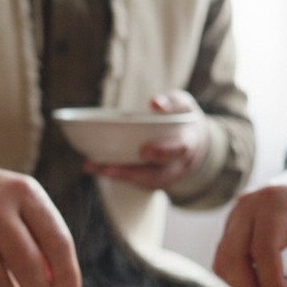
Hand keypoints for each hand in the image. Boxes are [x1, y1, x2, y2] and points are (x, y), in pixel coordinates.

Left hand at [84, 90, 208, 190]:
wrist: (193, 140)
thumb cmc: (182, 118)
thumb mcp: (181, 104)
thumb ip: (170, 102)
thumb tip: (155, 103)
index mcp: (188, 143)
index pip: (179, 149)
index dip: (162, 152)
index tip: (144, 151)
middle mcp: (180, 165)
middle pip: (157, 175)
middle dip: (131, 173)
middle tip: (105, 167)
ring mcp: (169, 177)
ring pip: (145, 183)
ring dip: (118, 176)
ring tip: (93, 166)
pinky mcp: (156, 182)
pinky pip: (138, 183)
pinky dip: (117, 176)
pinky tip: (96, 168)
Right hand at [212, 154, 286, 286]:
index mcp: (274, 202)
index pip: (263, 250)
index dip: (271, 284)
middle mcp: (247, 206)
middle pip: (232, 258)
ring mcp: (235, 215)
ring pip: (223, 262)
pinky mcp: (232, 225)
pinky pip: (226, 258)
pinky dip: (240, 277)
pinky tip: (263, 286)